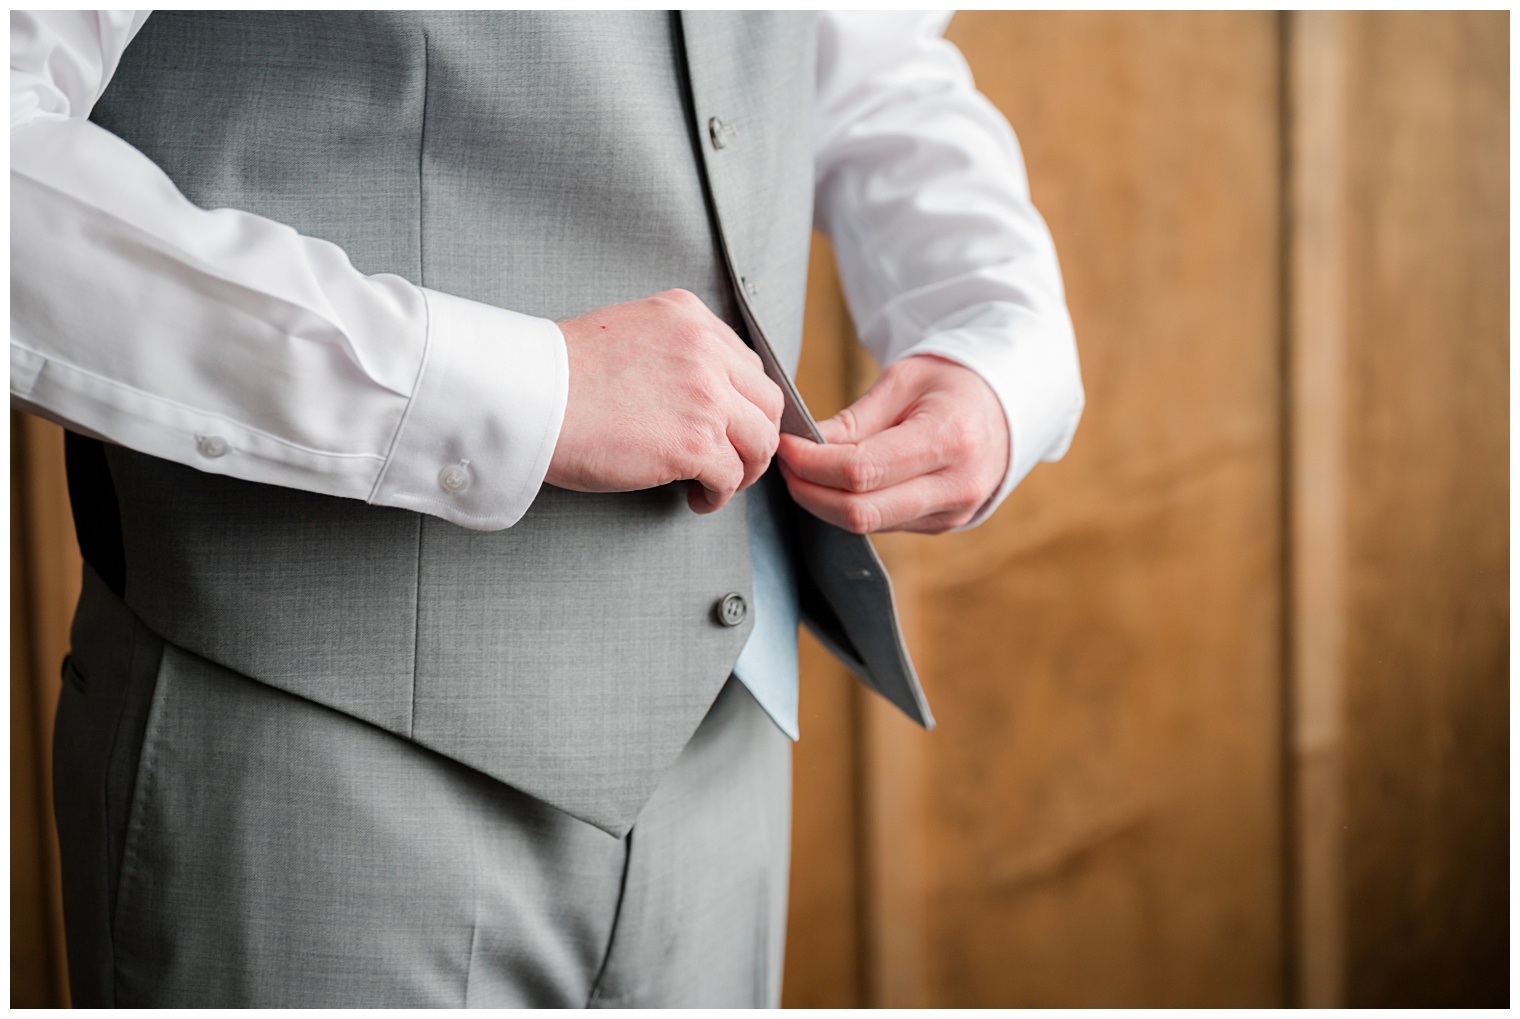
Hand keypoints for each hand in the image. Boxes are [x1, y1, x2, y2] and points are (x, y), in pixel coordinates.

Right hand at [548, 289, 783, 512]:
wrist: (531, 396)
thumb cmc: (559, 373)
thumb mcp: (627, 331)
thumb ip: (670, 349)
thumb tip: (692, 389)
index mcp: (688, 317)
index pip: (747, 364)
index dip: (745, 402)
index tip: (734, 423)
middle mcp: (706, 351)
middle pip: (766, 402)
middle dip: (756, 436)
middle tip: (738, 457)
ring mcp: (706, 398)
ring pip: (759, 441)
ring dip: (745, 468)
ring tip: (720, 482)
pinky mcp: (696, 443)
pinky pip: (731, 476)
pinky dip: (720, 495)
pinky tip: (699, 498)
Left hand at [776, 354, 1008, 533]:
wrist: (1007, 407)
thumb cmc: (952, 385)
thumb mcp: (904, 381)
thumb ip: (854, 420)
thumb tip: (804, 445)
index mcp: (949, 439)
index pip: (861, 470)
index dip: (812, 463)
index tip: (786, 444)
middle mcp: (956, 486)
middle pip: (860, 512)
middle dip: (810, 491)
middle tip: (786, 464)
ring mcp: (952, 514)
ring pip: (867, 526)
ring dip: (825, 502)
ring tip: (805, 469)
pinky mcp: (942, 526)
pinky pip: (882, 525)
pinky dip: (849, 507)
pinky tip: (836, 482)